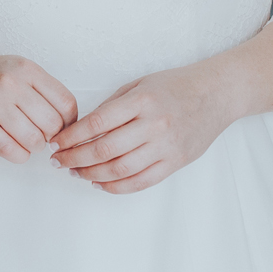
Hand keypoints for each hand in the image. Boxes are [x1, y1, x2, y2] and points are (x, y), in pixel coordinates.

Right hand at [0, 51, 77, 162]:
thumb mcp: (19, 70)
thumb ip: (43, 91)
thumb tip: (69, 125)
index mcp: (27, 69)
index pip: (66, 103)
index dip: (70, 122)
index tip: (61, 128)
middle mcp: (11, 83)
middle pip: (52, 125)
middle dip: (51, 137)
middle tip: (40, 135)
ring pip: (33, 140)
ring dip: (34, 147)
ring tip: (25, 139)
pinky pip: (9, 150)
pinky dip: (19, 155)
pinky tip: (14, 147)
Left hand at [50, 65, 236, 193]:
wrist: (217, 94)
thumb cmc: (174, 86)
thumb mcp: (139, 85)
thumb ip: (112, 106)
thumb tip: (81, 128)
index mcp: (141, 101)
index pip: (97, 123)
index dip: (71, 137)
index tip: (55, 143)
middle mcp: (154, 125)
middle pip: (105, 150)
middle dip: (75, 158)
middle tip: (58, 161)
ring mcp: (167, 146)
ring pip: (121, 169)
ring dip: (92, 174)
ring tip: (75, 172)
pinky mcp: (176, 162)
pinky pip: (142, 182)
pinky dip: (117, 187)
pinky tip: (100, 183)